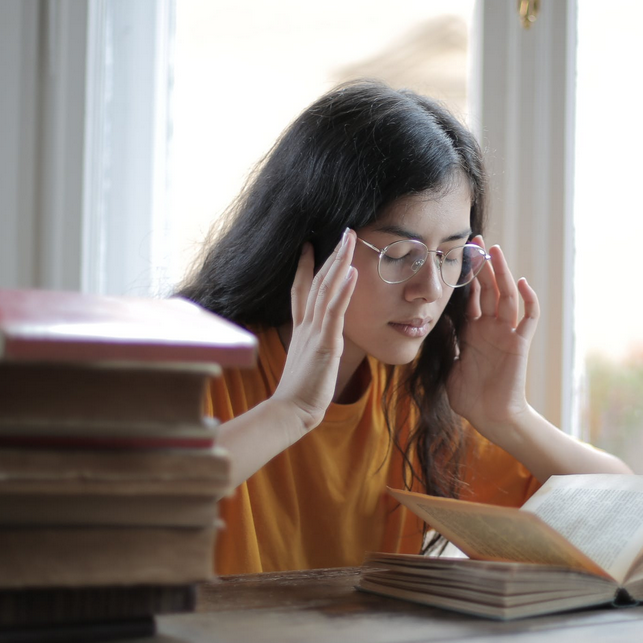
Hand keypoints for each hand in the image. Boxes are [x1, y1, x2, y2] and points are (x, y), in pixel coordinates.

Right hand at [273, 230, 357, 430]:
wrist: (290, 410)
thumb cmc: (301, 392)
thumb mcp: (307, 362)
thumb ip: (311, 347)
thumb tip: (318, 344)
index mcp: (302, 328)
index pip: (302, 290)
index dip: (306, 266)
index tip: (309, 245)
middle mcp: (307, 325)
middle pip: (318, 281)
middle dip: (331, 254)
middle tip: (344, 231)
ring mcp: (315, 332)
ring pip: (327, 289)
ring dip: (339, 262)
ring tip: (350, 240)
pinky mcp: (325, 343)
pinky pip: (335, 312)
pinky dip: (343, 291)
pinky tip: (351, 272)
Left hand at [446, 235, 539, 438]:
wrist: (489, 417)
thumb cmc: (469, 395)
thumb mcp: (447, 363)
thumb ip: (442, 341)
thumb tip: (427, 321)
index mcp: (473, 330)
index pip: (470, 295)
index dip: (466, 275)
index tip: (457, 253)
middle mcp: (491, 327)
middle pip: (489, 288)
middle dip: (483, 264)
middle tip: (476, 239)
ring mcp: (507, 334)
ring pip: (507, 296)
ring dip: (502, 273)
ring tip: (496, 251)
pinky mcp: (519, 344)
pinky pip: (528, 319)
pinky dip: (529, 300)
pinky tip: (522, 283)